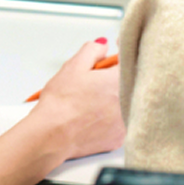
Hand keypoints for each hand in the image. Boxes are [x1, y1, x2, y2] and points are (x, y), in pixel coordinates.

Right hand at [29, 41, 125, 160]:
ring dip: (114, 97)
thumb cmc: (61, 102)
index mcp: (118, 81)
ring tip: (92, 99)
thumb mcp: (73, 66)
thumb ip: (92, 50)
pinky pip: (120, 122)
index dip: (121, 52)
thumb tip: (103, 46)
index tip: (117, 49)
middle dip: (115, 76)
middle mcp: (127, 102)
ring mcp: (125, 123)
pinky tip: (94, 115)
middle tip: (97, 77)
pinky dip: (111, 116)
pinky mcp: (119, 138)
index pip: (130, 60)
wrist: (53, 134)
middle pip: (128, 82)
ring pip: (125, 102)